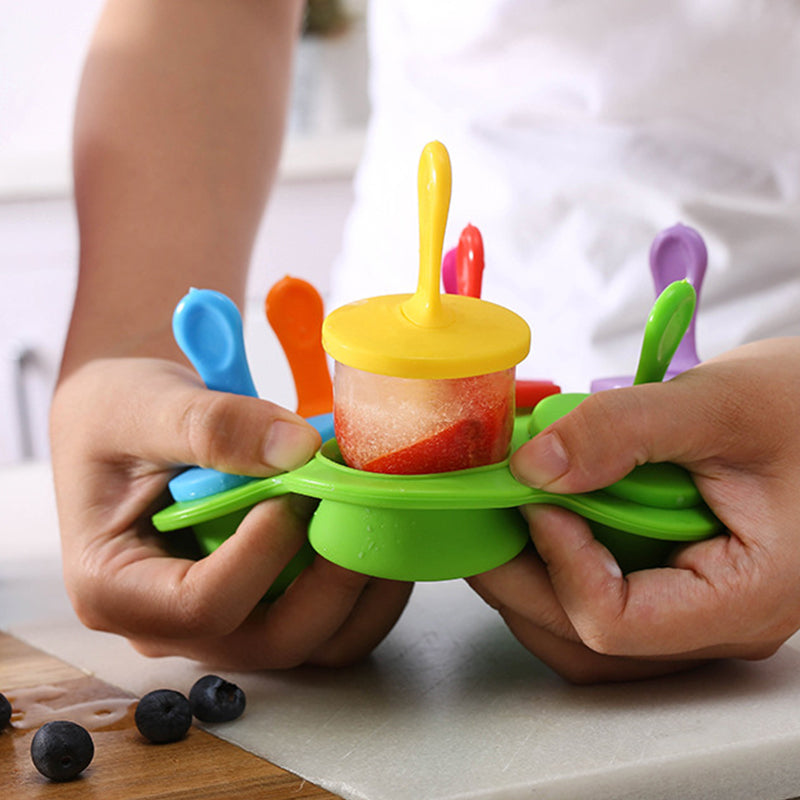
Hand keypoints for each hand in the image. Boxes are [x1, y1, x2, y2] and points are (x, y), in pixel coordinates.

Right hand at [50, 358, 411, 668]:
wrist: (130, 421)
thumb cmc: (117, 413)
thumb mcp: (142, 405)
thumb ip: (213, 426)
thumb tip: (298, 450)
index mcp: (114, 588)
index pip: (202, 606)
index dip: (263, 554)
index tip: (294, 492)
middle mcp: (168, 624)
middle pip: (270, 641)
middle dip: (333, 579)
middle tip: (364, 510)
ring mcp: (222, 620)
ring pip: (313, 643)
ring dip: (364, 591)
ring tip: (382, 518)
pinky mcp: (261, 603)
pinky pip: (328, 622)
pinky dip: (365, 587)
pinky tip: (375, 530)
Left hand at [468, 337, 799, 682]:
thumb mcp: (719, 403)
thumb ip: (623, 430)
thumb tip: (533, 467)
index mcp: (747, 594)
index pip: (619, 622)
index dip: (560, 563)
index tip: (536, 499)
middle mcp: (718, 620)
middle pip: (584, 636)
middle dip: (518, 575)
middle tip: (481, 511)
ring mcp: (694, 608)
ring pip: (582, 632)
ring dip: (529, 576)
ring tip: (506, 511)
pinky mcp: (674, 584)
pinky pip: (598, 600)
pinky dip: (555, 563)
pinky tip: (544, 511)